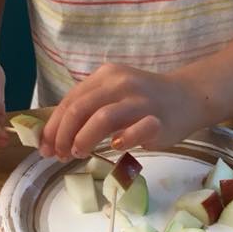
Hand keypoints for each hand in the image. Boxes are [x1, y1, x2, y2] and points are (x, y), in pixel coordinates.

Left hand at [40, 64, 209, 159]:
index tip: (45, 147)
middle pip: (80, 109)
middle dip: (63, 135)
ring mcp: (140, 101)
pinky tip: (115, 147)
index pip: (70, 101)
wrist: (187, 98)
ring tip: (78, 153)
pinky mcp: (157, 119)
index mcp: (105, 76)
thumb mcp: (113, 95)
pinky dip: (122, 140)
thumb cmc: (144, 102)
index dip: (54, 126)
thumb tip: (56, 134)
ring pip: (102, 117)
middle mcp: (120, 84)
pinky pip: (136, 130)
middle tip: (59, 155)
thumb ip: (89, 108)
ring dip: (84, 139)